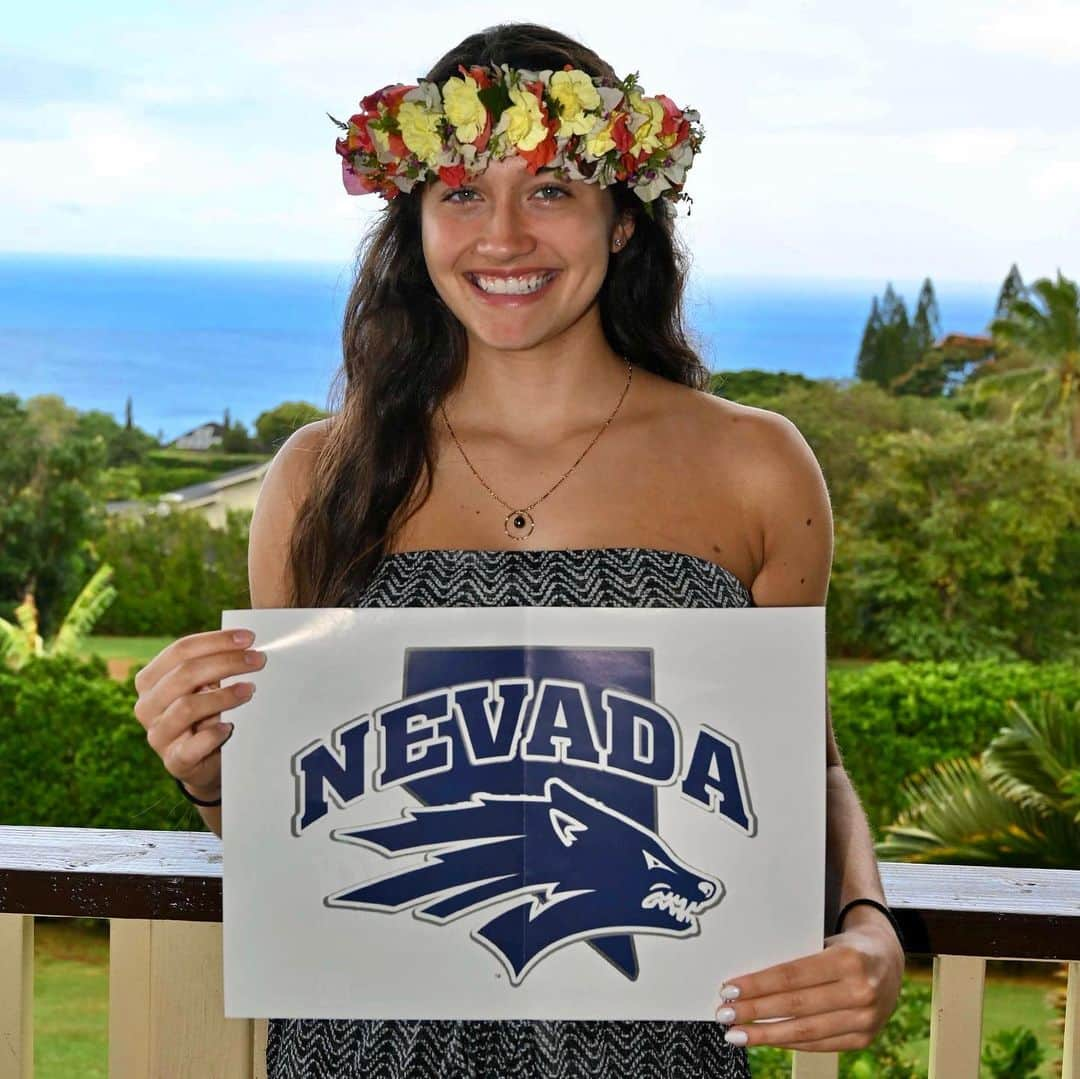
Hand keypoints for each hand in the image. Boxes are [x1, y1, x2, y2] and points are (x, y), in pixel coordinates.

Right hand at [133, 628, 265, 799]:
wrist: (205, 761)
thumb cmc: (206, 713)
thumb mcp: (205, 686)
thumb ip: (214, 666)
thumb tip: (247, 644)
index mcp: (150, 680)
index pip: (181, 650)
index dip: (216, 641)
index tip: (249, 638)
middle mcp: (147, 706)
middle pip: (185, 674)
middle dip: (227, 662)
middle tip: (258, 660)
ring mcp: (158, 735)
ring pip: (187, 707)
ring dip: (224, 696)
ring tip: (250, 690)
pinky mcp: (174, 761)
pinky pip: (192, 746)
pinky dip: (213, 735)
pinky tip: (230, 727)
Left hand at [714, 907, 904, 1051]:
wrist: (888, 959)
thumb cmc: (843, 945)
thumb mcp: (824, 940)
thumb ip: (794, 957)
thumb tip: (746, 978)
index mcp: (848, 959)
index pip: (792, 975)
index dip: (758, 984)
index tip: (729, 989)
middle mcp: (861, 991)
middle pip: (795, 1006)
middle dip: (754, 1011)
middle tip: (724, 1014)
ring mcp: (866, 1019)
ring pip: (805, 1031)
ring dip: (765, 1035)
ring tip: (737, 1034)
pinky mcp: (865, 1039)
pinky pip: (819, 1044)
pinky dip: (789, 1042)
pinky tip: (766, 1039)